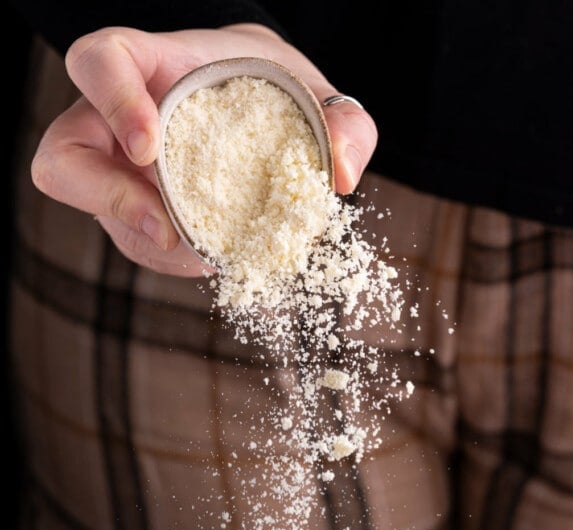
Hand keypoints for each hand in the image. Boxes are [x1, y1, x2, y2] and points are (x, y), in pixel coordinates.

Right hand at [30, 24, 377, 275]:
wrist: (265, 120)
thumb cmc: (278, 93)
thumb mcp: (317, 94)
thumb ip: (345, 123)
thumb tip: (343, 176)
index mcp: (151, 67)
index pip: (98, 62)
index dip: (112, 101)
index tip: (150, 146)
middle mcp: (116, 124)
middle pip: (63, 156)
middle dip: (105, 196)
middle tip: (163, 225)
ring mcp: (119, 176)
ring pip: (99, 215)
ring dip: (145, 240)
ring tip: (203, 249)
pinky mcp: (135, 220)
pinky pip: (139, 246)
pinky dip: (178, 258)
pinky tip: (220, 252)